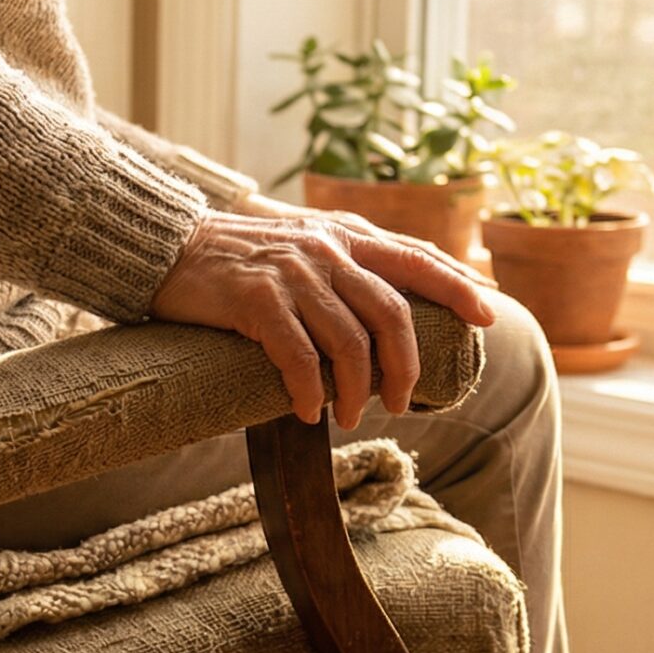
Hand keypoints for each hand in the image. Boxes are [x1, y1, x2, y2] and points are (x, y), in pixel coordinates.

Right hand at [150, 198, 499, 427]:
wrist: (165, 248)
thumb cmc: (235, 259)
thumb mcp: (300, 245)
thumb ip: (343, 263)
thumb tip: (385, 308)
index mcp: (344, 236)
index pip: (417, 258)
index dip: (457, 286)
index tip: (488, 316)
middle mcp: (327, 249)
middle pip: (394, 311)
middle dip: (405, 365)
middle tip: (403, 402)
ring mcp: (293, 273)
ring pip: (350, 341)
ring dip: (356, 390)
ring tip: (347, 417)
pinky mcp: (256, 299)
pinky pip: (299, 356)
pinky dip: (311, 390)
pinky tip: (310, 412)